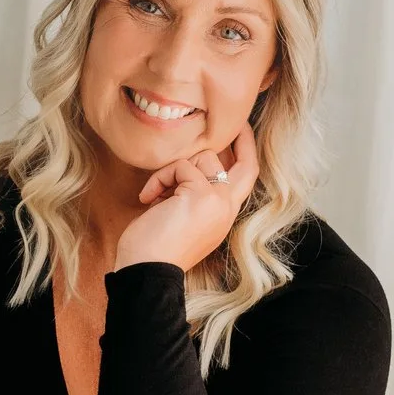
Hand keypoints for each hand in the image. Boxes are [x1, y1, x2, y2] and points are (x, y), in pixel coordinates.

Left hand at [114, 119, 259, 271]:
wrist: (147, 271)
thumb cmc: (154, 249)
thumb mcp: (181, 218)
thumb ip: (194, 195)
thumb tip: (189, 166)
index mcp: (224, 216)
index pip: (246, 178)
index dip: (246, 151)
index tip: (241, 130)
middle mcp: (227, 208)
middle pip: (244, 163)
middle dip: (240, 138)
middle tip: (234, 123)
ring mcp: (217, 201)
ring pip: (203, 157)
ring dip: (173, 170)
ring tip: (156, 194)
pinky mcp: (201, 195)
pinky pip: (180, 166)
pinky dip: (159, 179)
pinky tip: (148, 198)